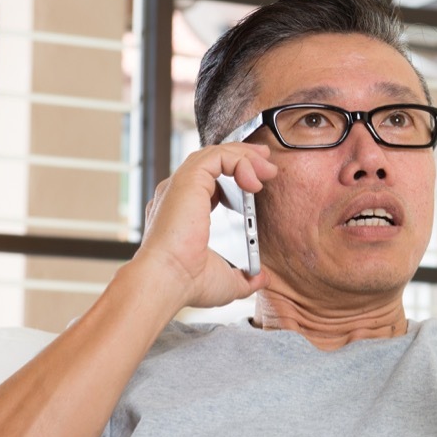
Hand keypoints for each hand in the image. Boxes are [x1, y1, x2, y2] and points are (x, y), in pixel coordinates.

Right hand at [134, 142, 277, 312]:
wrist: (168, 281)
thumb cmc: (187, 283)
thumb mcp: (227, 280)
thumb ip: (245, 276)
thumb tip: (262, 278)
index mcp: (184, 212)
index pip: (211, 182)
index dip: (235, 175)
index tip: (258, 180)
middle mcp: (179, 194)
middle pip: (213, 162)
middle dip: (243, 158)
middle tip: (267, 164)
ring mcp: (181, 185)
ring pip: (215, 154)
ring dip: (245, 156)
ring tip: (268, 168)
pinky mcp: (188, 180)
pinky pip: (217, 156)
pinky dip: (239, 160)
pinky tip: (255, 178)